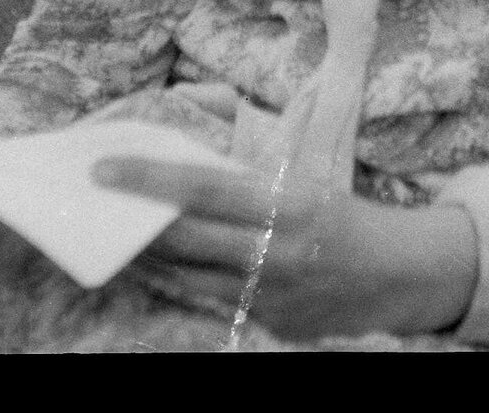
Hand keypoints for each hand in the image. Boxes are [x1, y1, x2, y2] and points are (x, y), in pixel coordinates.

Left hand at [91, 154, 477, 340]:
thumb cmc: (341, 212)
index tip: (104, 169)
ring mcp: (270, 298)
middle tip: (91, 201)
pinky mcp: (267, 327)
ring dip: (148, 255)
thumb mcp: (303, 181)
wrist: (396, 276)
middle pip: (185, 239)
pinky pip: (211, 299)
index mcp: (286, 205)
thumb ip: (246, 179)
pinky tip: (160, 262)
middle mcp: (276, 254)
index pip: (204, 188)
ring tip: (115, 232)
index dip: (149, 179)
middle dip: (133, 221)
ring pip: (188, 276)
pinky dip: (183, 278)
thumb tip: (184, 161)